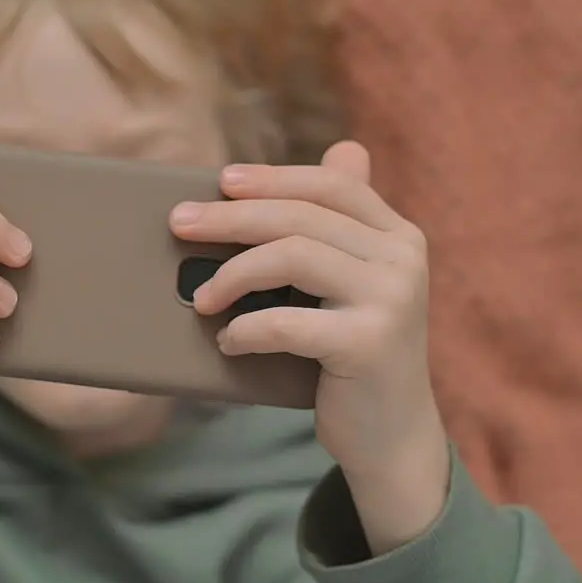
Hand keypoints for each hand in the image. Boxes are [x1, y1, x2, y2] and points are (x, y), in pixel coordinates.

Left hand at [169, 141, 448, 551]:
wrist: (391, 436)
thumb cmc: (353, 354)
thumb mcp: (352, 283)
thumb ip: (344, 224)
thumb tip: (342, 145)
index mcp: (397, 235)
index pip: (331, 185)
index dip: (273, 178)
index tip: (221, 181)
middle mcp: (402, 259)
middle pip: (301, 216)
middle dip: (231, 217)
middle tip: (179, 224)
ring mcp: (392, 300)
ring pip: (292, 256)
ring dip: (232, 274)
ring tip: (200, 298)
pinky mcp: (370, 345)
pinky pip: (287, 322)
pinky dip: (246, 329)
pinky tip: (228, 341)